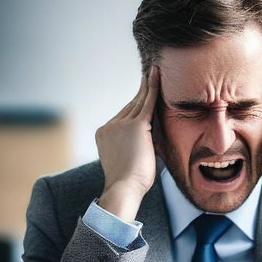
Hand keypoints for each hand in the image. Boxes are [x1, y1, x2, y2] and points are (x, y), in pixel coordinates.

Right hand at [96, 66, 159, 220]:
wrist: (124, 188)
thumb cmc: (131, 183)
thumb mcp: (127, 161)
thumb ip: (134, 148)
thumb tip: (148, 146)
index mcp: (104, 134)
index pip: (123, 116)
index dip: (135, 105)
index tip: (141, 95)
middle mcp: (110, 126)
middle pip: (130, 106)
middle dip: (141, 92)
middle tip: (150, 75)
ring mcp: (121, 125)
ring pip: (139, 102)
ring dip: (148, 86)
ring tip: (155, 72)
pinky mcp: (136, 126)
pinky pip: (148, 103)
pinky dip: (153, 88)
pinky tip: (157, 76)